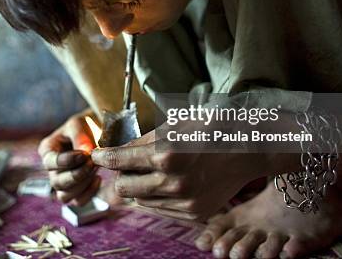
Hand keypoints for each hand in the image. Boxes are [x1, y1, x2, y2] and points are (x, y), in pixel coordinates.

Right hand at [38, 109, 99, 205]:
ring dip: (82, 186)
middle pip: (57, 183)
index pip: (50, 162)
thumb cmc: (85, 125)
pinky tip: (98, 178)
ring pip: (65, 196)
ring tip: (95, 169)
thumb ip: (80, 136)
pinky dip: (89, 193)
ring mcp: (63, 181)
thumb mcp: (80, 124)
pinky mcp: (76, 190)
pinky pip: (78, 201)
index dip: (67, 161)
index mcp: (47, 150)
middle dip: (77, 175)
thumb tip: (85, 152)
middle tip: (93, 163)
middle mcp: (51, 169)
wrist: (99, 131)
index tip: (84, 155)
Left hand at [91, 128, 262, 221]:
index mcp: (165, 155)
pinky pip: (160, 209)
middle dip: (119, 175)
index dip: (102, 158)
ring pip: (140, 201)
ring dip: (138, 187)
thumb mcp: (171, 127)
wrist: (245, 150)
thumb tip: (114, 152)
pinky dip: (157, 197)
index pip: (119, 161)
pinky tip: (167, 182)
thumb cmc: (207, 131)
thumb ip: (140, 142)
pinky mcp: (193, 214)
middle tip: (125, 165)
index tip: (96, 156)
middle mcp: (173, 182)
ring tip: (152, 172)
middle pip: (123, 188)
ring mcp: (184, 202)